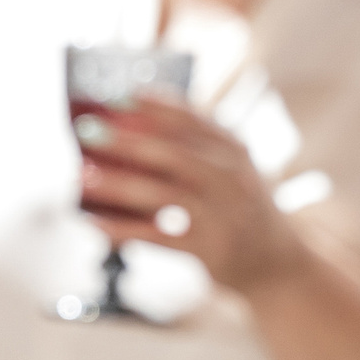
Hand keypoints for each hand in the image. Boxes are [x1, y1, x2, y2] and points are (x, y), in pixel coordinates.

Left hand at [77, 97, 307, 294]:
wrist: (277, 263)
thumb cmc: (239, 208)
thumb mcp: (230, 171)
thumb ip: (193, 149)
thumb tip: (124, 134)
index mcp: (234, 151)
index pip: (191, 119)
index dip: (152, 106)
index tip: (116, 96)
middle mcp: (231, 179)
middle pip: (172, 153)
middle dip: (125, 140)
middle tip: (87, 130)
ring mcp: (222, 215)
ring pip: (161, 194)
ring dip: (116, 183)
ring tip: (82, 176)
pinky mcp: (209, 249)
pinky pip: (157, 236)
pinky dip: (123, 230)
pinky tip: (94, 224)